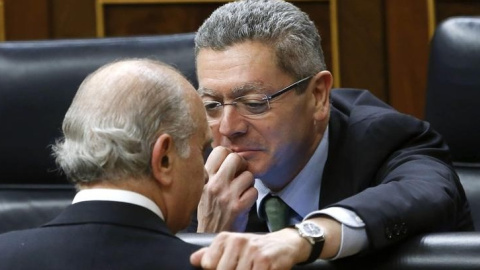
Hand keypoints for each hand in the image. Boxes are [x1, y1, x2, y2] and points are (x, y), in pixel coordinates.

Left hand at [190, 229, 310, 269]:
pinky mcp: (265, 261)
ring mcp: (251, 251)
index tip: (230, 266)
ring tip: (252, 268)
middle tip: (243, 268)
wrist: (284, 244)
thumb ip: (212, 254)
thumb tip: (193, 260)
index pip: (208, 264)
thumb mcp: (233, 247)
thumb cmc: (255, 248)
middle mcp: (237, 241)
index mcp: (226, 238)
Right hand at [197, 146, 257, 231]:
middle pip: (236, 158)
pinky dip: (252, 196)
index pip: (220, 151)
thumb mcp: (205, 188)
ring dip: (249, 184)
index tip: (232, 165)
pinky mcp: (238, 207)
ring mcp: (226, 196)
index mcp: (205, 178)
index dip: (230, 155)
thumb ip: (214, 172)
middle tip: (241, 175)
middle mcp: (215, 184)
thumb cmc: (211, 211)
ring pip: (249, 175)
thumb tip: (229, 154)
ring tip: (241, 192)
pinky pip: (254, 191)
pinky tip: (244, 202)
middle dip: (243, 165)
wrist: (210, 235)